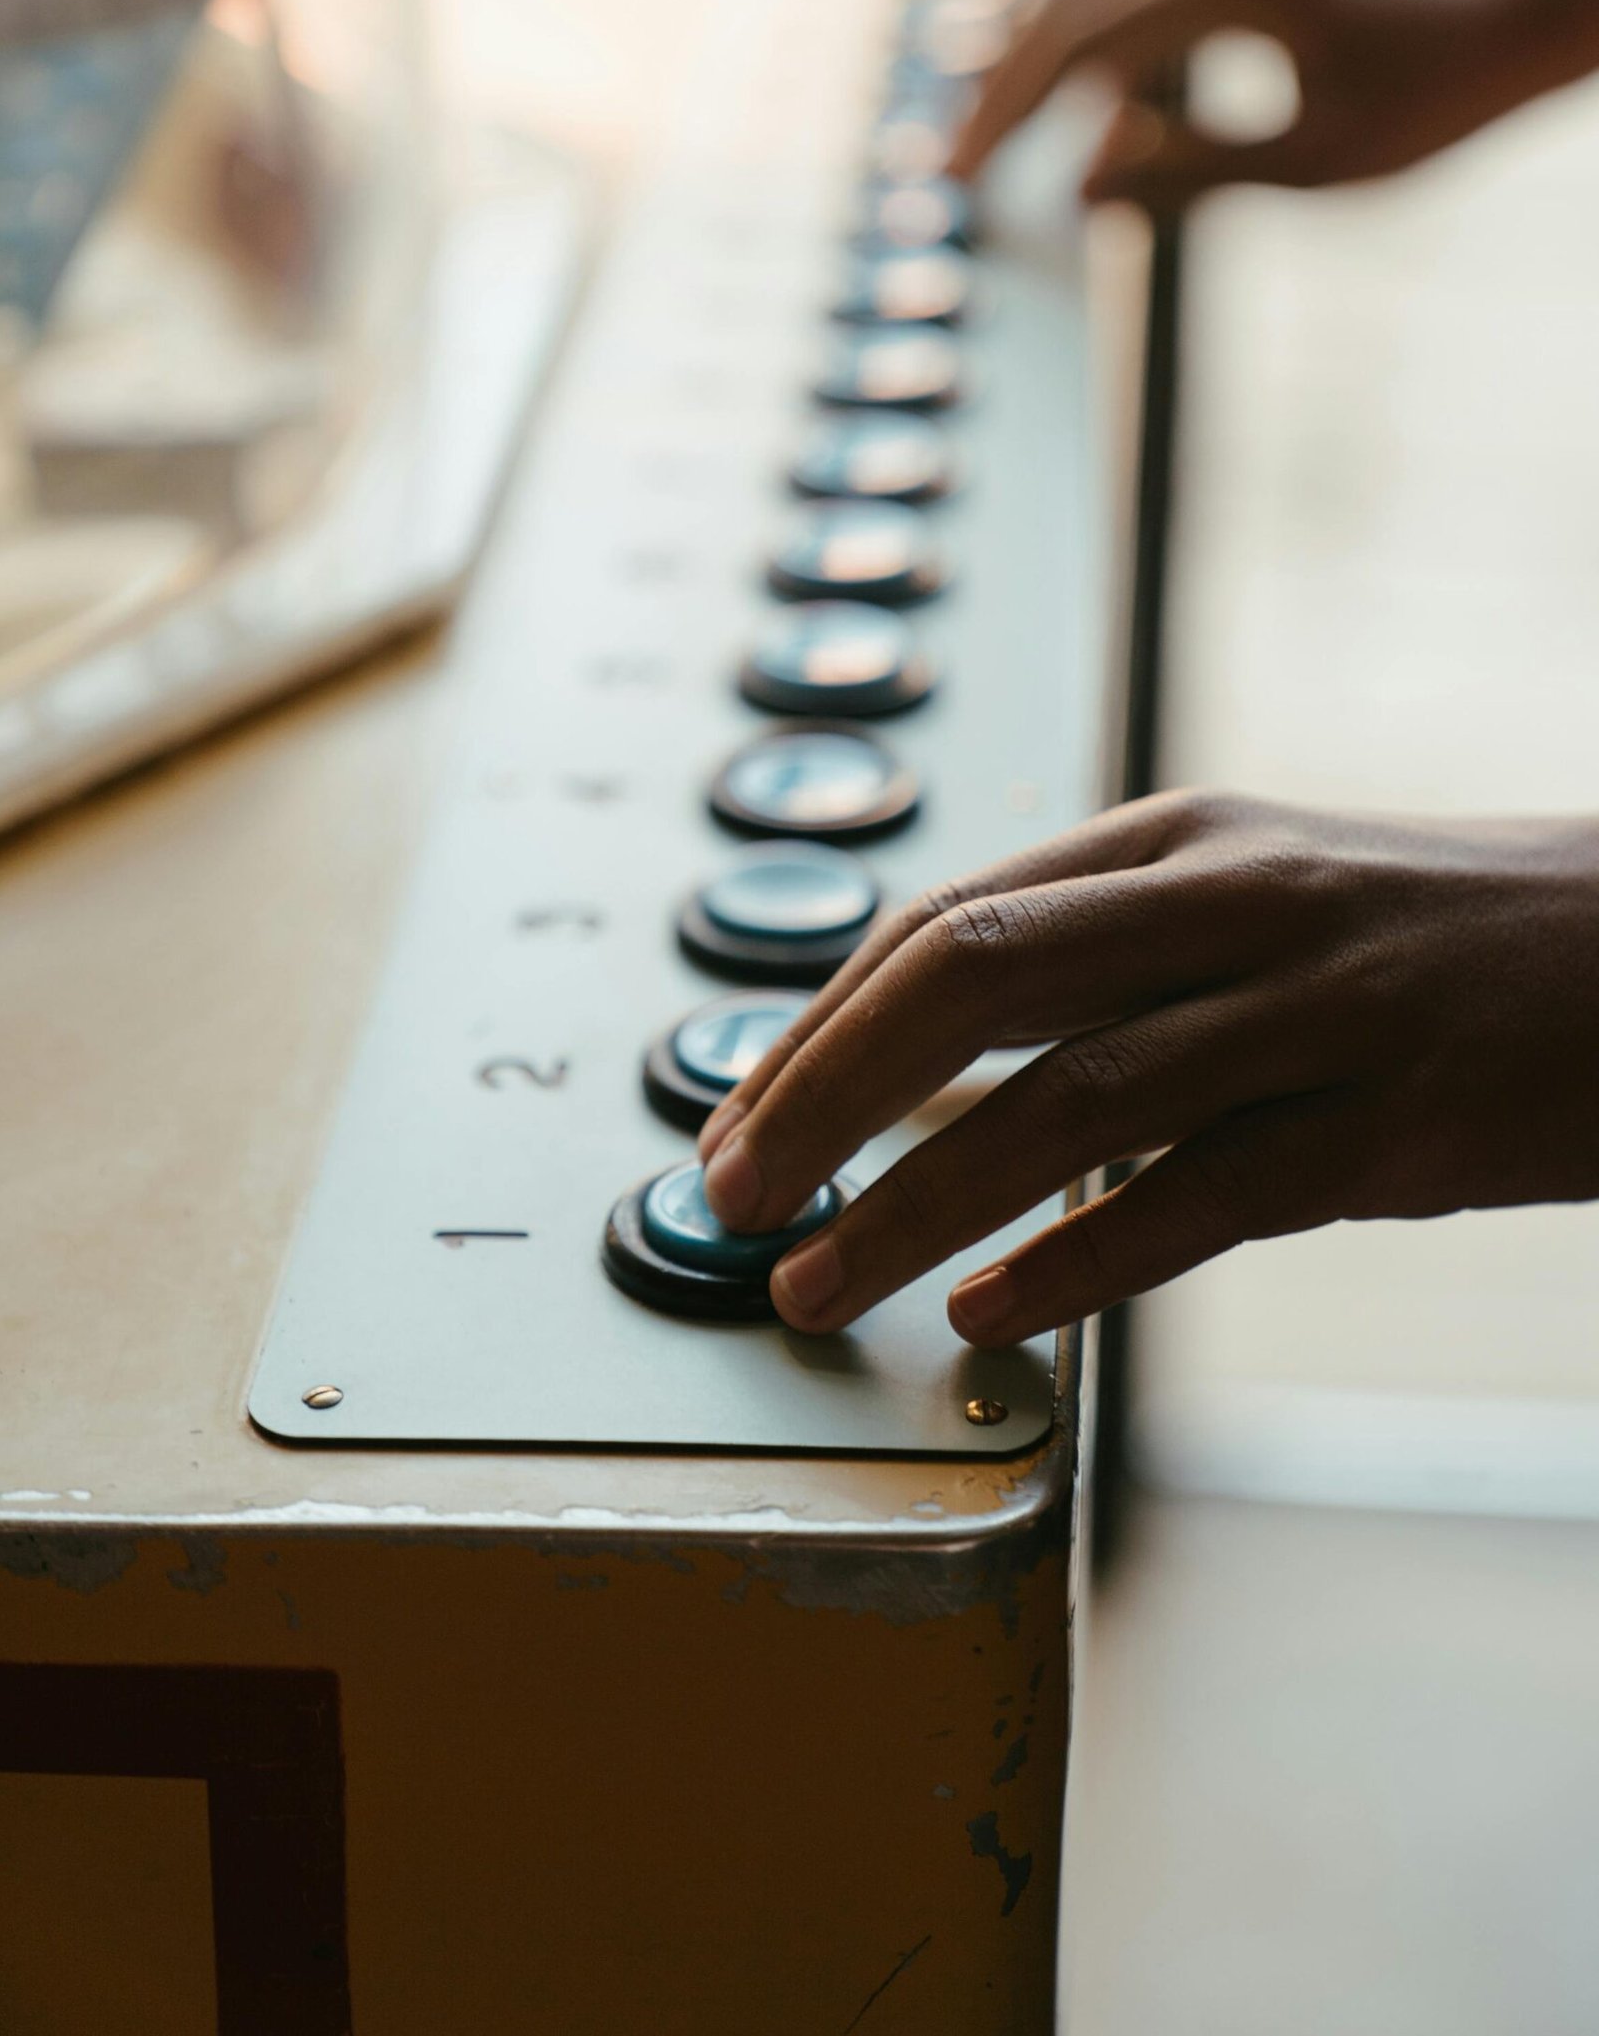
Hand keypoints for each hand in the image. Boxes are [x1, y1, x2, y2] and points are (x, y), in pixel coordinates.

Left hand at [697, 793, 1598, 1345]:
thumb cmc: (1422, 938)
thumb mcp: (1250, 895)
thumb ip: (1101, 954)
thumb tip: (923, 1052)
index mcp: (1174, 838)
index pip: (941, 921)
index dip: (814, 1031)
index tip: (733, 1124)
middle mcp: (1227, 902)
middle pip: (971, 981)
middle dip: (821, 1097)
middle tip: (729, 1201)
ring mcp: (1313, 1009)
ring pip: (1067, 1101)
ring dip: (914, 1204)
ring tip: (817, 1286)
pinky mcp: (1390, 1124)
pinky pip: (1203, 1197)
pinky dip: (1079, 1259)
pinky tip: (992, 1313)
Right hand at [947, 0, 1598, 209]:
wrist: (1513, 23)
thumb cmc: (1428, 97)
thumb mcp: (1307, 167)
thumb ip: (1186, 177)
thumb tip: (1075, 192)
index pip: (1071, 50)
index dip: (1004, 122)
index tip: (958, 187)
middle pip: (1057, 15)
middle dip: (996, 98)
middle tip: (944, 176)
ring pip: (1083, 2)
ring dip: (1030, 77)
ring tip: (982, 150)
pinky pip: (1125, 7)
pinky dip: (1079, 63)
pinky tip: (1061, 124)